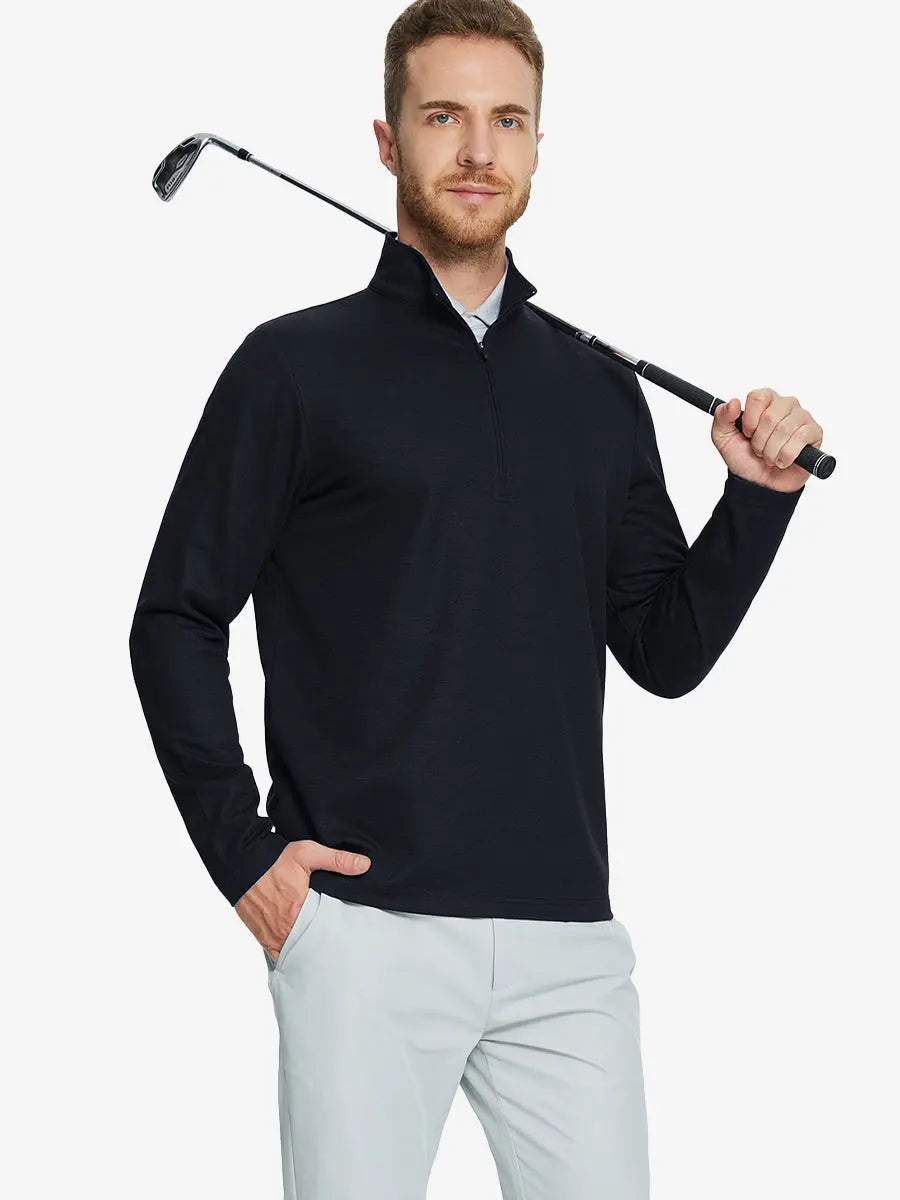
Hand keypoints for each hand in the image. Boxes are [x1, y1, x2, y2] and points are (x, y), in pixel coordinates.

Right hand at [234, 840, 370, 960]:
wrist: (241, 864)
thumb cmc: (274, 860)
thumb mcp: (308, 853)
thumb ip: (337, 859)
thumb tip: (364, 865)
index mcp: (299, 911)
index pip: (325, 933)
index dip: (336, 937)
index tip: (346, 939)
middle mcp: (284, 929)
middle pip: (309, 947)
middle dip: (322, 949)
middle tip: (337, 950)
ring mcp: (270, 935)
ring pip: (294, 953)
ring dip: (305, 953)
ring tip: (321, 952)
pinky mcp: (261, 936)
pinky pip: (277, 954)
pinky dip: (288, 954)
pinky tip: (300, 954)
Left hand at [712, 387, 822, 492]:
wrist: (759, 483)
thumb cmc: (744, 457)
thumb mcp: (723, 438)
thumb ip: (722, 417)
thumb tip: (734, 402)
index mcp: (765, 400)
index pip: (757, 397)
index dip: (749, 421)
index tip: (747, 434)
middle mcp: (786, 404)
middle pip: (770, 416)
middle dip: (759, 442)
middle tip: (759, 450)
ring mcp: (802, 417)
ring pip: (784, 429)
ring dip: (771, 451)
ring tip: (770, 457)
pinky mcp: (815, 433)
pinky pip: (801, 439)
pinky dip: (786, 456)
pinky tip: (783, 461)